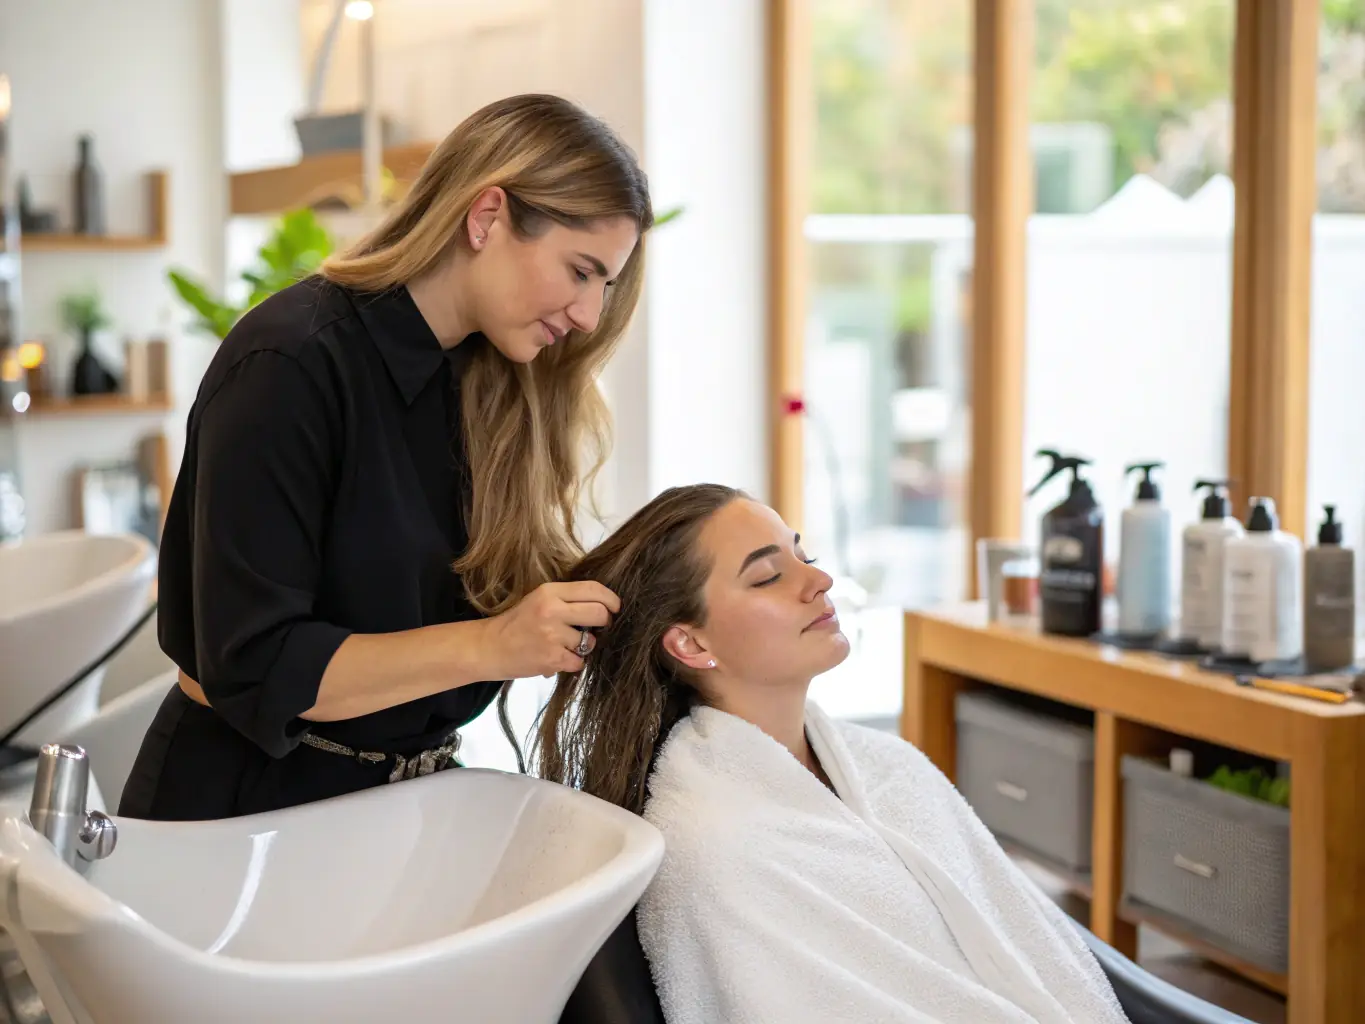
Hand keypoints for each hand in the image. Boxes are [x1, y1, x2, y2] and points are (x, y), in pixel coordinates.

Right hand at [475, 581, 620, 678]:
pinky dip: (572, 663)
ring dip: (583, 647)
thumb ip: (567, 599)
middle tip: (596, 629)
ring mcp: (552, 635)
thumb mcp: (539, 600)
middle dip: (604, 623)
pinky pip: (578, 662)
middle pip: (599, 613)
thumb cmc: (517, 623)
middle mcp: (552, 610)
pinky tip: (557, 658)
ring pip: (590, 642)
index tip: (616, 607)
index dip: (610, 599)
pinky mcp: (551, 658)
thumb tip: (604, 606)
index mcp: (550, 592)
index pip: (592, 589)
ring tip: (565, 646)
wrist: (489, 647)